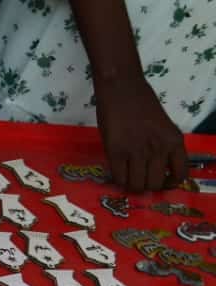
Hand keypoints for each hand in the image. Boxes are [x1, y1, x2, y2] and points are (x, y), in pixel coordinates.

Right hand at [95, 74, 186, 192]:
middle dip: (146, 186)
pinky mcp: (116, 152)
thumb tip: (157, 168)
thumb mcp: (163, 126)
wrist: (122, 88)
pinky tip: (118, 172)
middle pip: (154, 185)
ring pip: (136, 185)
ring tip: (127, 177)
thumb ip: (163, 146)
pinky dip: (118, 180)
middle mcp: (158, 149)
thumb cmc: (142, 103)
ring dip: (131, 185)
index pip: (180, 175)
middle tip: (139, 179)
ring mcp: (136, 152)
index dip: (169, 183)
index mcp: (174, 141)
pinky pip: (119, 178)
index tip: (161, 181)